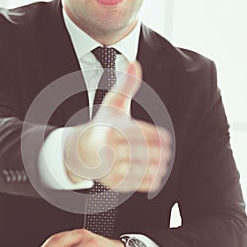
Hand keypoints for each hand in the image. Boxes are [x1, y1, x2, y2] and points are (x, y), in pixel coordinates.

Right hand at [64, 61, 170, 191]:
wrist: (81, 152)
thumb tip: (135, 63)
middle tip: (166, 154)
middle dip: (159, 154)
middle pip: (147, 153)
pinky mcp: (113, 182)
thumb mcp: (113, 105)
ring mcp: (111, 167)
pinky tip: (155, 176)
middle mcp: (110, 149)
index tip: (165, 139)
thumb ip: (126, 85)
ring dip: (157, 168)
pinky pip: (137, 183)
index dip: (159, 138)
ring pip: (144, 169)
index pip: (145, 135)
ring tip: (161, 164)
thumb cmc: (102, 126)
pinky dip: (149, 181)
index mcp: (113, 129)